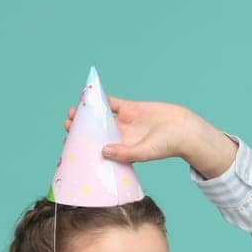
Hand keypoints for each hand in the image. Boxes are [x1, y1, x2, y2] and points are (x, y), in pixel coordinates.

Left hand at [64, 95, 199, 165]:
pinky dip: (100, 99)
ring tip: (73, 113)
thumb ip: (125, 153)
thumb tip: (103, 151)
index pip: (97, 149)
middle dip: (80, 129)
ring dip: (86, 114)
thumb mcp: (145, 152)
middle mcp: (120, 136)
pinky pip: (111, 103)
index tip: (71, 144)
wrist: (183, 128)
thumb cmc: (167, 146)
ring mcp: (124, 121)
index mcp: (121, 150)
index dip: (84, 147)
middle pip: (94, 133)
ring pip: (99, 117)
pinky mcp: (130, 108)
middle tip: (68, 125)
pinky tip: (88, 98)